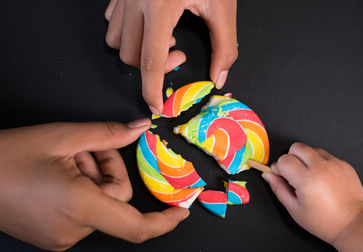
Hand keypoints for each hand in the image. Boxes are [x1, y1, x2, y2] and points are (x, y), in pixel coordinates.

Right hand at [0, 119, 188, 250]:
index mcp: (80, 208)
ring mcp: (62, 236)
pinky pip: (84, 211)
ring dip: (91, 175)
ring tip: (63, 158)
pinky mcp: (53, 235)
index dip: (163, 221)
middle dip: (107, 166)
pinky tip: (59, 173)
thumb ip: (109, 134)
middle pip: (115, 196)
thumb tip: (141, 128)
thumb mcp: (63, 137)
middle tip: (83, 148)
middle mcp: (73, 229)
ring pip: (100, 201)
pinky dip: (81, 189)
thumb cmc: (9, 156)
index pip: (135, 226)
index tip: (182, 212)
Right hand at [105, 0, 237, 113]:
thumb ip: (225, 45)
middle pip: (129, 56)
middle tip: (177, 51)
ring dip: (137, 50)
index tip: (155, 106)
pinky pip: (112, 21)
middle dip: (152, 66)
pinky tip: (150, 25)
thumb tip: (219, 76)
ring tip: (162, 37)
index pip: (149, 61)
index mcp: (160, 7)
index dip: (151, 90)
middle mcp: (135, 1)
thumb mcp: (222, 5)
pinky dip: (128, 32)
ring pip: (114, 41)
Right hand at [262, 142, 362, 243]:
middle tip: (295, 174)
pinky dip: (320, 163)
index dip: (279, 168)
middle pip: (296, 147)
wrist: (352, 223)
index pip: (283, 160)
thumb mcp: (294, 209)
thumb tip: (268, 175)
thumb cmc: (324, 221)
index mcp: (306, 179)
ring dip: (306, 159)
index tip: (282, 177)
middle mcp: (321, 167)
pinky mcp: (344, 164)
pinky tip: (323, 179)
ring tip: (310, 176)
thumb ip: (278, 188)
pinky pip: (326, 155)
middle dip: (291, 157)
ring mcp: (334, 164)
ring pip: (311, 149)